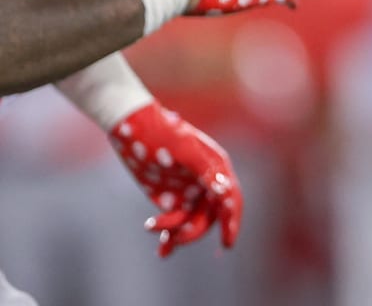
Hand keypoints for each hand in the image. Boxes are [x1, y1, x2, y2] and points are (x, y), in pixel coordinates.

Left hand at [106, 103, 241, 257]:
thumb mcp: (186, 150)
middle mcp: (205, 183)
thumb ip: (206, 170)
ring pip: (190, 223)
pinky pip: (174, 223)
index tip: (227, 243)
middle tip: (174, 237)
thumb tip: (225, 190)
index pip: (230, 200)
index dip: (231, 221)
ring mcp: (188, 192)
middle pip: (209, 217)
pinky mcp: (170, 198)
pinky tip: (162, 250)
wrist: (134, 127)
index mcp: (216, 168)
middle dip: (193, 230)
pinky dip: (168, 237)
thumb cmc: (163, 133)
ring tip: (152, 225)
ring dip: (175, 232)